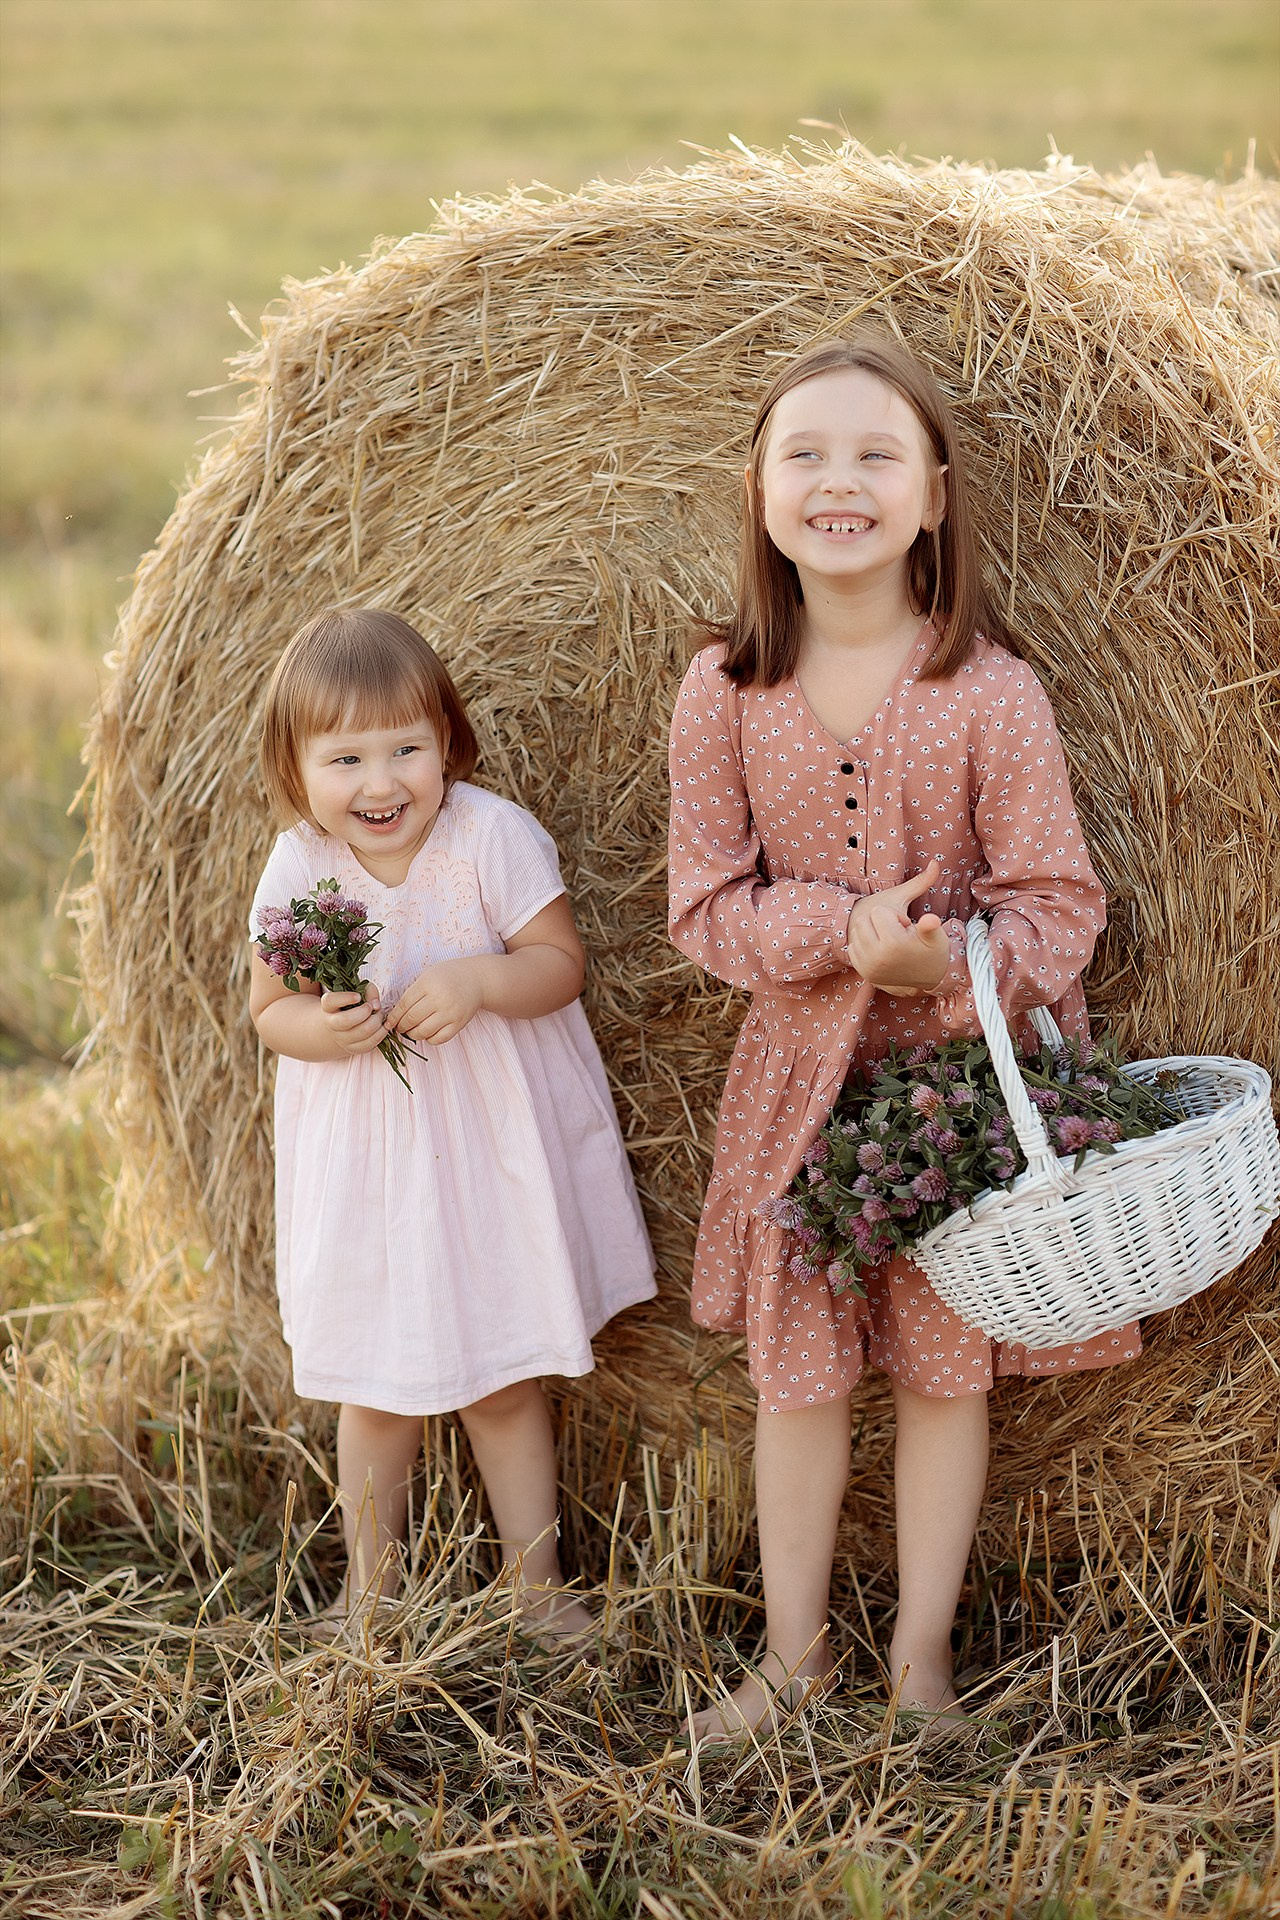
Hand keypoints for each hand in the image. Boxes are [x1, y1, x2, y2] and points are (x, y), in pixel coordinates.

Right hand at [320, 987, 388, 1055]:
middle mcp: (332, 1025)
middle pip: (346, 1020)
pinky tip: (382, 1025)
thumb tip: (376, 1004)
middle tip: (372, 1007)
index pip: (331, 1001)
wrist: (335, 1032)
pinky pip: (371, 1043)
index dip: (345, 998)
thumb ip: (367, 990)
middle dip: (365, 1011)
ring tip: (379, 1014)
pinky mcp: (354, 1049)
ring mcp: (342, 1039)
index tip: (358, 996)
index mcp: (328, 1007)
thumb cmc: (347, 1008)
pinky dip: (381, 1033)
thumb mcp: (353, 994)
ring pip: (364, 1031)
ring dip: (377, 1020)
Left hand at [387, 959, 484, 1044]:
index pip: (404, 1005)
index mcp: (428, 984)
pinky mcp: (458, 1024)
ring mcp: (450, 1013)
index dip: (394, 1016)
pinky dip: (429, 1039)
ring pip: (423, 1032)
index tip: (389, 1022)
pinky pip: (438, 1039)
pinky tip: (428, 1032)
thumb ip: (413, 992)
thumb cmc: (448, 976)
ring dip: (413, 1034)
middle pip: (412, 1019)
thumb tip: (396, 1014)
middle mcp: (439, 999)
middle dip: (401, 1026)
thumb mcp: (428, 976)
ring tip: (412, 1030)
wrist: (476, 979)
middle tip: (399, 1027)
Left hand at [846, 859, 949, 995]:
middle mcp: (878, 957)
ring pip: (859, 932)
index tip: (905, 926)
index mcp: (894, 943)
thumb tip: (933, 863)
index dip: (893, 916)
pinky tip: (880, 951)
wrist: (925, 975)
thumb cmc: (929, 947)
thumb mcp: (930, 922)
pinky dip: (865, 946)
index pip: (879, 913)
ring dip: (872, 933)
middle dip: (881, 923)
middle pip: (866, 921)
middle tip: (897, 935)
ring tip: (889, 942)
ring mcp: (868, 967)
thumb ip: (924, 888)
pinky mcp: (863, 973)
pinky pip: (854, 947)